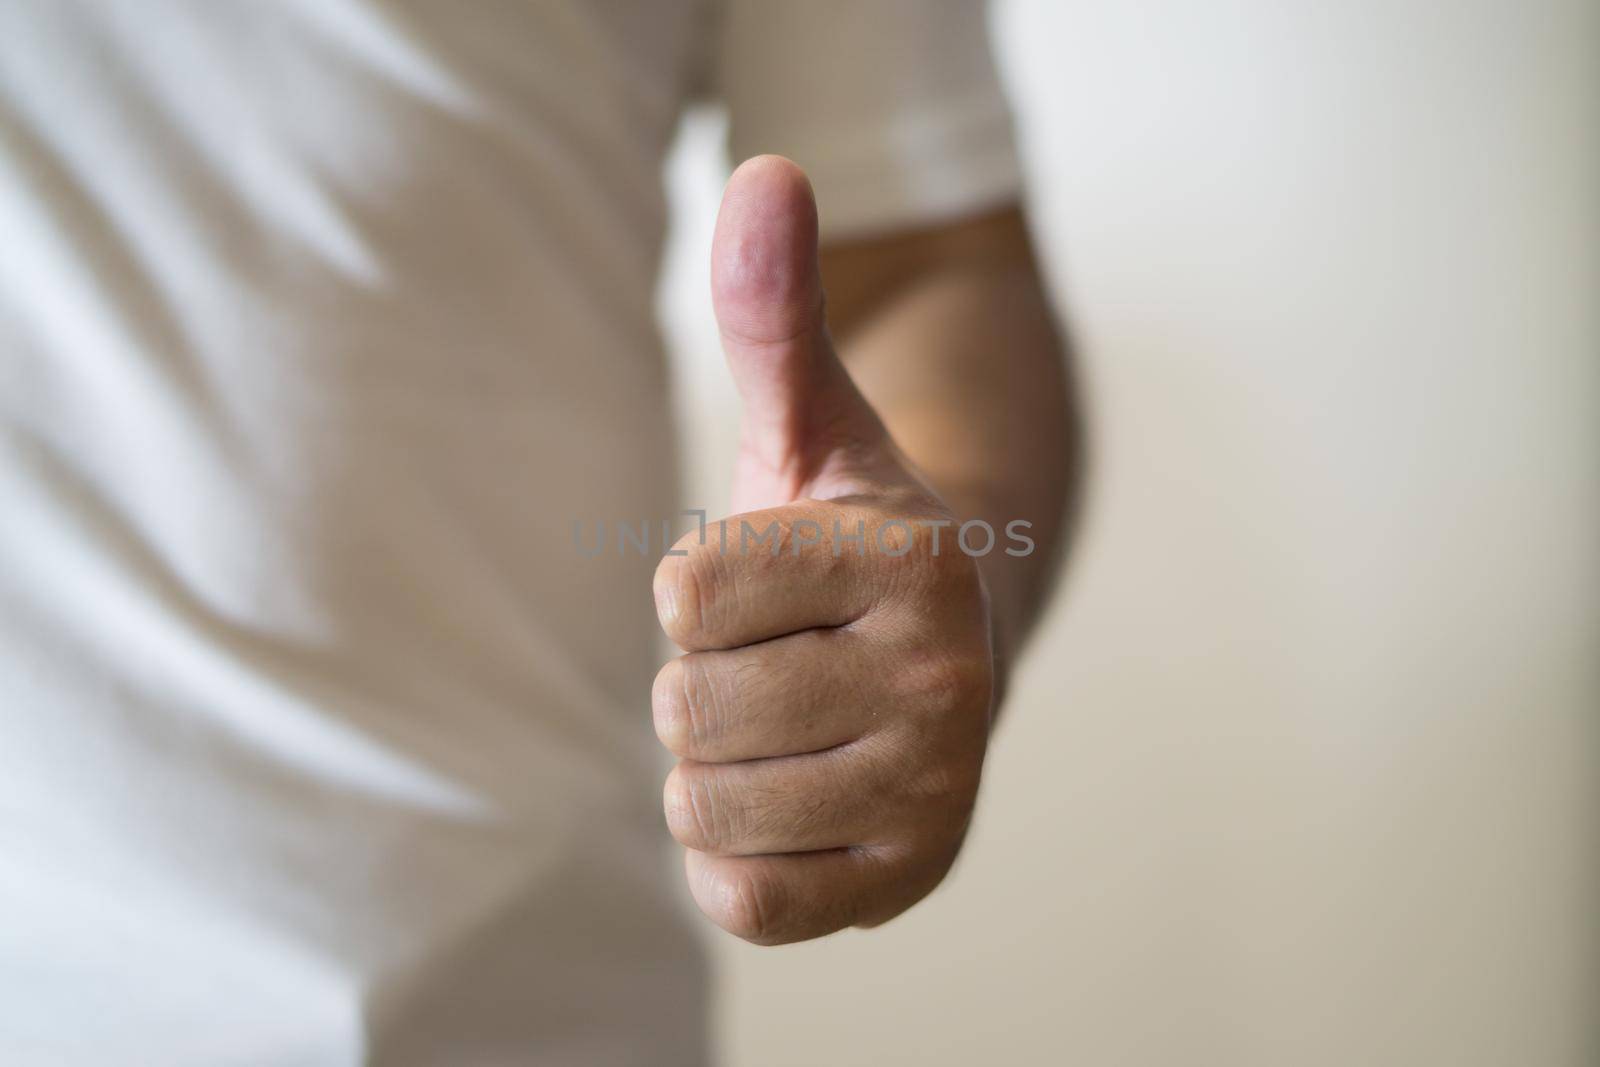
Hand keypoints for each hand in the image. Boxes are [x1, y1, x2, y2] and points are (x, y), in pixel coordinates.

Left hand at [652, 157, 994, 944]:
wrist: (948, 652)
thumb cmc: (845, 541)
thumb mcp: (809, 420)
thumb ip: (772, 308)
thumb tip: (766, 169)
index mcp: (912, 558)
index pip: (684, 588)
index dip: (694, 584)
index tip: (768, 578)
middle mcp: (946, 680)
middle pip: (686, 704)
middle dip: (701, 679)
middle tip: (779, 658)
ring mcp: (937, 791)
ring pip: (702, 804)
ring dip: (715, 761)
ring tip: (789, 724)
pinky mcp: (911, 879)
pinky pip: (743, 900)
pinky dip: (735, 855)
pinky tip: (793, 799)